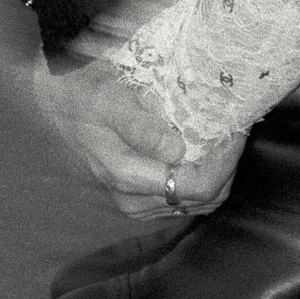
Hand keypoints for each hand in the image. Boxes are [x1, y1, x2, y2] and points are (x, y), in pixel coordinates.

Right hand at [31, 51, 244, 218]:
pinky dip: (205, 173)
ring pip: (201, 200)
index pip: (197, 185)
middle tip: (237, 128)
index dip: (224, 161)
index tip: (236, 131)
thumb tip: (175, 151)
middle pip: (205, 197)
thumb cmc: (87, 96)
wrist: (62, 104)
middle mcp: (137, 200)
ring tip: (226, 134)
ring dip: (219, 170)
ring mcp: (142, 202)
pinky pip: (189, 195)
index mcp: (129, 176)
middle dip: (227, 164)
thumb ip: (139, 125)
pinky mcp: (146, 198)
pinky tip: (208, 146)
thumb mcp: (109, 100)